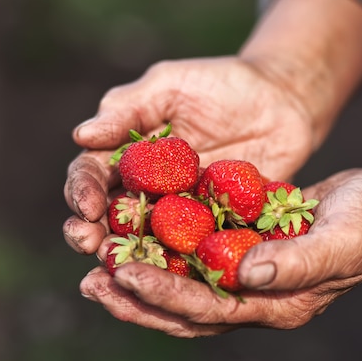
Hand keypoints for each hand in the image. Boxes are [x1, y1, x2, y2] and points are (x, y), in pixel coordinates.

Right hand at [63, 57, 314, 254]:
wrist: (280, 101)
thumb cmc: (221, 85)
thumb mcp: (170, 85)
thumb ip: (128, 109)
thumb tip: (81, 135)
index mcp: (129, 155)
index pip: (93, 176)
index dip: (83, 192)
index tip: (87, 208)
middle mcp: (150, 189)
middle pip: (112, 218)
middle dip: (95, 235)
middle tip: (91, 247)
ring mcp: (184, 212)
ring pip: (150, 241)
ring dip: (132, 258)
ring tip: (122, 271)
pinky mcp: (218, 225)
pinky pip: (198, 247)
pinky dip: (185, 263)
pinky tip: (176, 275)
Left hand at [78, 167, 361, 336]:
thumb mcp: (344, 241)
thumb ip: (299, 263)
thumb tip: (247, 274)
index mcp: (279, 304)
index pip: (211, 310)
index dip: (166, 295)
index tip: (125, 274)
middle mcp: (260, 295)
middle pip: (188, 309)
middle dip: (139, 298)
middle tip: (92, 283)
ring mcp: (253, 273)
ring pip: (188, 284)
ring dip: (145, 277)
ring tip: (102, 266)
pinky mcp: (250, 245)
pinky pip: (202, 253)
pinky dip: (169, 247)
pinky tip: (143, 231)